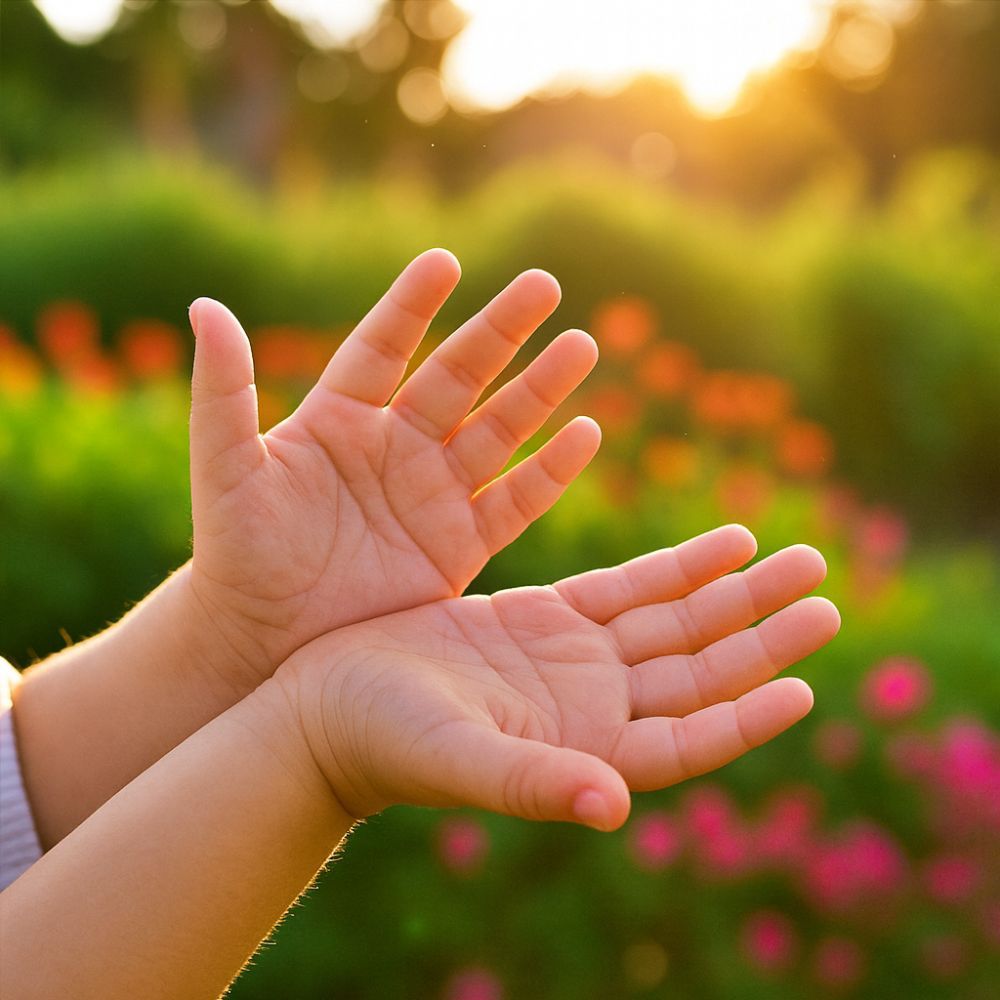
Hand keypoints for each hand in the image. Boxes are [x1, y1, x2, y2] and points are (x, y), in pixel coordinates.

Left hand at [187, 250, 599, 682]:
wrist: (267, 639)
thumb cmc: (238, 553)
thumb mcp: (227, 470)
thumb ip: (223, 393)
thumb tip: (206, 304)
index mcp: (340, 418)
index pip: (383, 347)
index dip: (412, 306)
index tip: (444, 263)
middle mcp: (395, 446)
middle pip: (459, 376)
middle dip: (501, 331)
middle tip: (544, 284)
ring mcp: (433, 494)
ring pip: (498, 430)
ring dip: (540, 389)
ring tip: (581, 344)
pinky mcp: (460, 546)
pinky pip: (515, 502)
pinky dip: (551, 471)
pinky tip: (586, 432)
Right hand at [278, 526, 840, 829]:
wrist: (333, 701)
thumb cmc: (382, 742)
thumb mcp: (457, 757)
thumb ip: (533, 782)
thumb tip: (613, 807)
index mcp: (585, 753)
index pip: (688, 740)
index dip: (746, 714)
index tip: (804, 682)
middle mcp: (595, 710)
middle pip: (700, 671)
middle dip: (762, 634)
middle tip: (825, 594)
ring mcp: (577, 662)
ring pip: (676, 623)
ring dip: (735, 594)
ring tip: (795, 560)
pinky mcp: (549, 619)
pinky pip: (629, 588)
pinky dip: (677, 567)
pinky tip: (725, 541)